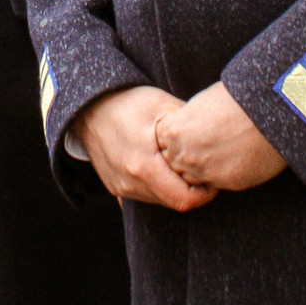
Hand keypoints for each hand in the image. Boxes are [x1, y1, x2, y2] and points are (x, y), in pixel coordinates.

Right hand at [72, 86, 217, 211]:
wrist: (88, 106)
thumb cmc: (126, 102)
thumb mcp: (162, 106)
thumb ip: (189, 126)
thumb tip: (217, 136)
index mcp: (144, 166)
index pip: (183, 199)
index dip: (204, 194)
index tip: (212, 178)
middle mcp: (130, 183)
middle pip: (172, 202)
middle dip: (190, 190)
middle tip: (200, 169)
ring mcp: (120, 187)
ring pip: (158, 200)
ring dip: (172, 187)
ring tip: (179, 164)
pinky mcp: (115, 187)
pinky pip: (144, 195)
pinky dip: (156, 186)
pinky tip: (160, 167)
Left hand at [155, 82, 286, 191]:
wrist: (269, 109)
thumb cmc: (236, 99)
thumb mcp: (201, 104)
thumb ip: (186, 122)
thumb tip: (185, 130)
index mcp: (174, 130)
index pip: (161, 142)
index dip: (175, 138)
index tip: (188, 133)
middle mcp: (183, 154)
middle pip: (174, 163)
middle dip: (186, 156)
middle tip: (206, 144)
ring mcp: (203, 171)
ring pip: (192, 178)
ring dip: (202, 169)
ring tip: (220, 152)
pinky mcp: (224, 182)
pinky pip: (214, 184)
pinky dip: (220, 175)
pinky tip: (234, 159)